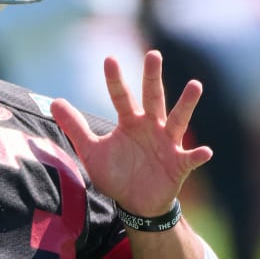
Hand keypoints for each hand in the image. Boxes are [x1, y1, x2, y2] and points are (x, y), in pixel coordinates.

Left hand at [51, 51, 211, 216]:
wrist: (136, 204)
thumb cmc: (117, 174)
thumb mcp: (92, 151)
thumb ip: (76, 127)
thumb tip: (54, 102)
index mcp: (130, 122)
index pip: (121, 96)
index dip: (115, 80)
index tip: (109, 59)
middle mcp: (151, 126)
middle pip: (153, 97)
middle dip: (152, 77)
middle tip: (153, 54)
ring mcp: (167, 143)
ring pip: (178, 120)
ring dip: (186, 104)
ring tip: (195, 85)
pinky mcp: (179, 164)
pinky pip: (190, 158)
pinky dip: (198, 155)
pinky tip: (205, 151)